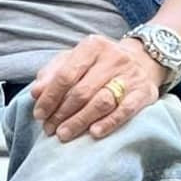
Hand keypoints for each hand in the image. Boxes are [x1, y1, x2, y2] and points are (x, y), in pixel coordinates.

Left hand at [29, 34, 167, 141]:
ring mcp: (130, 75)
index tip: (39, 114)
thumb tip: (36, 92)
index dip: (50, 97)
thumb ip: (52, 73)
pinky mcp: (144, 92)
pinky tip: (93, 133)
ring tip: (64, 134)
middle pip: (82, 91)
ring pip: (101, 102)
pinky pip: (125, 110)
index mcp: (92, 46)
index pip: (66, 75)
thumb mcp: (74, 59)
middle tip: (50, 129)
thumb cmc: (99, 63)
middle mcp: (113, 57)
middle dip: (62, 113)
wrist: (143, 59)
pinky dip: (108, 123)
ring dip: (80, 121)